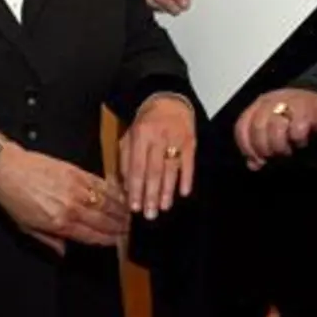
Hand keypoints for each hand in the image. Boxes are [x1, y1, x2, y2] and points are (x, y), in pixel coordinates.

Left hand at [0, 144, 128, 245]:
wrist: (8, 168)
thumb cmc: (14, 197)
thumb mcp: (27, 227)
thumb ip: (50, 240)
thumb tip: (64, 250)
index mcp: (60, 223)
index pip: (92, 235)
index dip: (109, 240)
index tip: (119, 242)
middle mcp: (72, 207)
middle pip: (104, 221)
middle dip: (120, 227)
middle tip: (131, 231)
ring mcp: (77, 188)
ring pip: (107, 202)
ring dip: (122, 210)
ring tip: (131, 216)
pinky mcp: (77, 172)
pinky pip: (101, 183)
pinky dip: (114, 191)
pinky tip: (121, 195)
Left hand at [119, 94, 196, 218]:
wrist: (169, 102)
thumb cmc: (146, 123)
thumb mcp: (130, 136)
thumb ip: (126, 160)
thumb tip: (126, 187)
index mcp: (139, 136)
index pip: (136, 167)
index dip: (135, 189)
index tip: (134, 207)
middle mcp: (157, 137)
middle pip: (153, 171)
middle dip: (151, 195)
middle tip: (149, 214)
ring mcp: (176, 139)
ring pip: (171, 169)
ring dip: (167, 191)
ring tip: (163, 208)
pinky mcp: (190, 141)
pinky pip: (189, 163)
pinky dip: (187, 178)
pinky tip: (183, 193)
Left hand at [234, 89, 316, 169]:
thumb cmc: (297, 121)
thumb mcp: (276, 132)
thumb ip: (261, 147)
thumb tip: (252, 165)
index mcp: (259, 106)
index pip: (242, 127)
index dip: (246, 147)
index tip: (257, 160)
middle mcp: (271, 101)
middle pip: (257, 128)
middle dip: (264, 149)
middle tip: (274, 157)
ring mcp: (289, 102)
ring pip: (275, 127)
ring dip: (280, 146)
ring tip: (288, 151)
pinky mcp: (308, 108)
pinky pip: (297, 128)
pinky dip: (298, 140)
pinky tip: (301, 142)